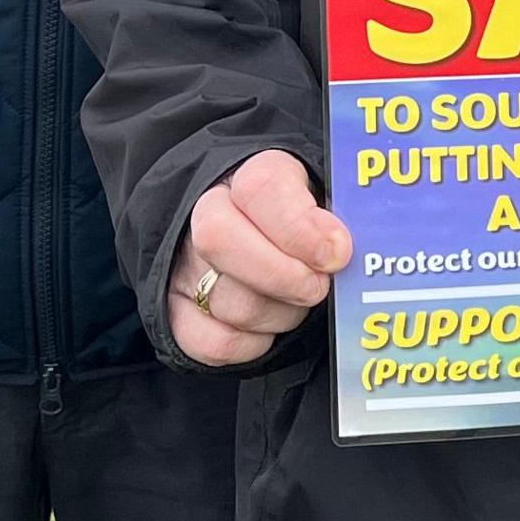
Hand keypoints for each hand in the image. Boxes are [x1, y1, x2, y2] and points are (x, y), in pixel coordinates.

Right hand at [170, 147, 352, 366]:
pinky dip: (254, 344)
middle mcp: (207, 213)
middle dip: (283, 276)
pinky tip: (271, 327)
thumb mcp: (326, 201)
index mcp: (251, 175)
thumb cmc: (306, 223)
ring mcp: (185, 265)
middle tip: (318, 287)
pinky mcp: (178, 312)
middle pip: (220, 238)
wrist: (261, 240)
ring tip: (299, 302)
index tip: (336, 253)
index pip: (260, 187)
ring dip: (280, 314)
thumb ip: (339, 216)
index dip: (300, 226)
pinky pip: (215, 343)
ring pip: (228, 300)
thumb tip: (342, 250)